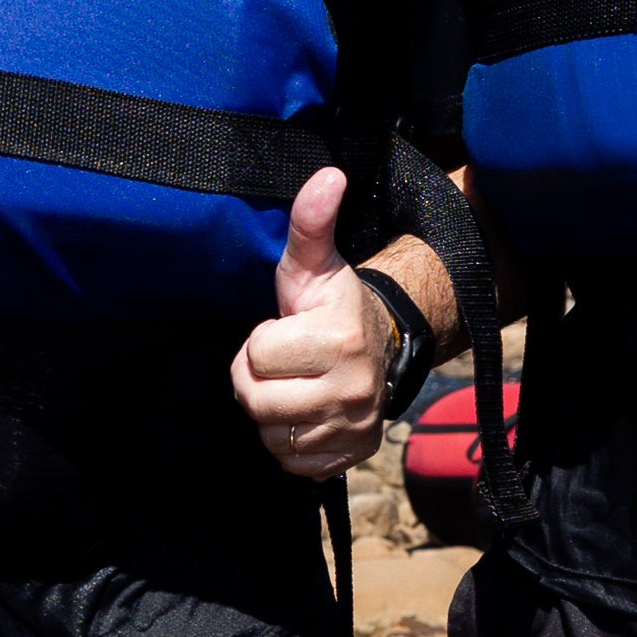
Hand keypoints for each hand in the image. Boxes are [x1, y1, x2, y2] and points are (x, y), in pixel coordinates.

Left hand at [231, 166, 400, 477]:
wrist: (379, 350)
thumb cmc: (331, 306)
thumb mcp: (314, 264)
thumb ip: (312, 222)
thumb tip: (327, 174)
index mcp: (340, 339)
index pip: (256, 354)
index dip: (260, 342)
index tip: (284, 333)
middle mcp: (353, 389)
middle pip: (257, 401)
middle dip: (256, 380)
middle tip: (280, 364)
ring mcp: (352, 428)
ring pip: (271, 435)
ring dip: (270, 412)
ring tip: (292, 386)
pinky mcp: (349, 457)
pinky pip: (290, 462)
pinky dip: (288, 442)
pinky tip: (304, 413)